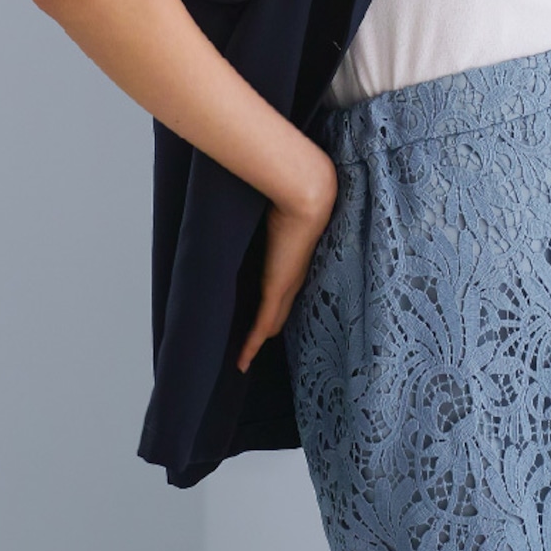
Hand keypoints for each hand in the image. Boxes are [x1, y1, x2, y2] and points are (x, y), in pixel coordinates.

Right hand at [236, 156, 337, 373]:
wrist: (308, 191)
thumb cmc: (294, 188)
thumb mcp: (275, 201)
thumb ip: (264, 202)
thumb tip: (253, 189)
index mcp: (296, 255)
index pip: (285, 287)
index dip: (276, 302)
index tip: (265, 313)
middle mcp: (294, 273)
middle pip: (281, 310)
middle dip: (268, 326)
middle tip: (252, 343)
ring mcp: (286, 283)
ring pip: (271, 321)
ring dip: (257, 338)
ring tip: (244, 357)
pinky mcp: (277, 288)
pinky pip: (262, 325)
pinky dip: (251, 345)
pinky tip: (242, 362)